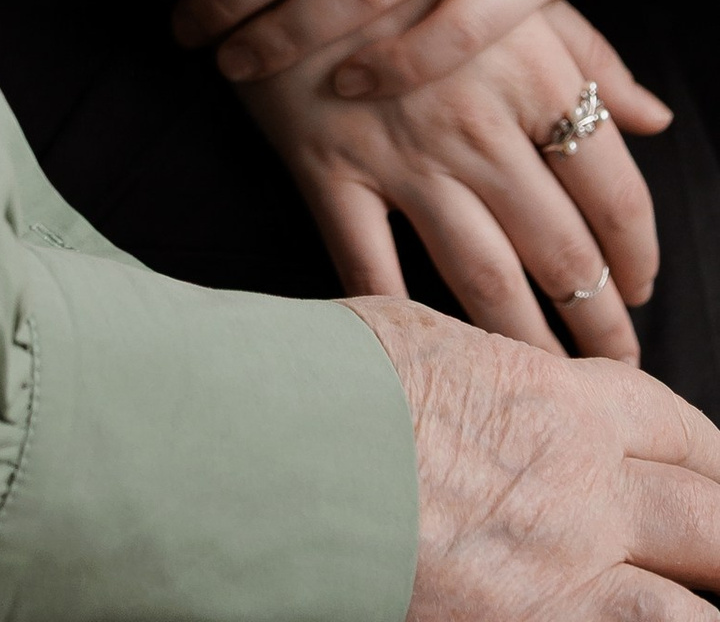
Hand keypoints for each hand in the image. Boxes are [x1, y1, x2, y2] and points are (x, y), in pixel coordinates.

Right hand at [241, 0, 669, 364]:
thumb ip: (586, 56)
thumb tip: (657, 119)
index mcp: (531, 70)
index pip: (614, 192)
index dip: (638, 255)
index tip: (641, 290)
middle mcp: (476, 121)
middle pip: (560, 251)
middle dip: (597, 322)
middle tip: (614, 368)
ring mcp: (398, 148)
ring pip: (481, 277)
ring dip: (525, 343)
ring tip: (550, 389)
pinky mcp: (325, 163)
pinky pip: (368, 265)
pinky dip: (400, 321)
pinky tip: (428, 361)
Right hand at [347, 295, 719, 618]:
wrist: (262, 448)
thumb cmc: (324, 383)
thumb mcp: (427, 342)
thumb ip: (499, 378)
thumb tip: (520, 389)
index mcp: (559, 407)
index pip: (677, 427)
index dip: (708, 456)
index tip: (712, 473)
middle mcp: (579, 497)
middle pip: (711, 522)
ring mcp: (554, 585)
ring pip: (685, 619)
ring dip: (697, 610)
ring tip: (697, 608)